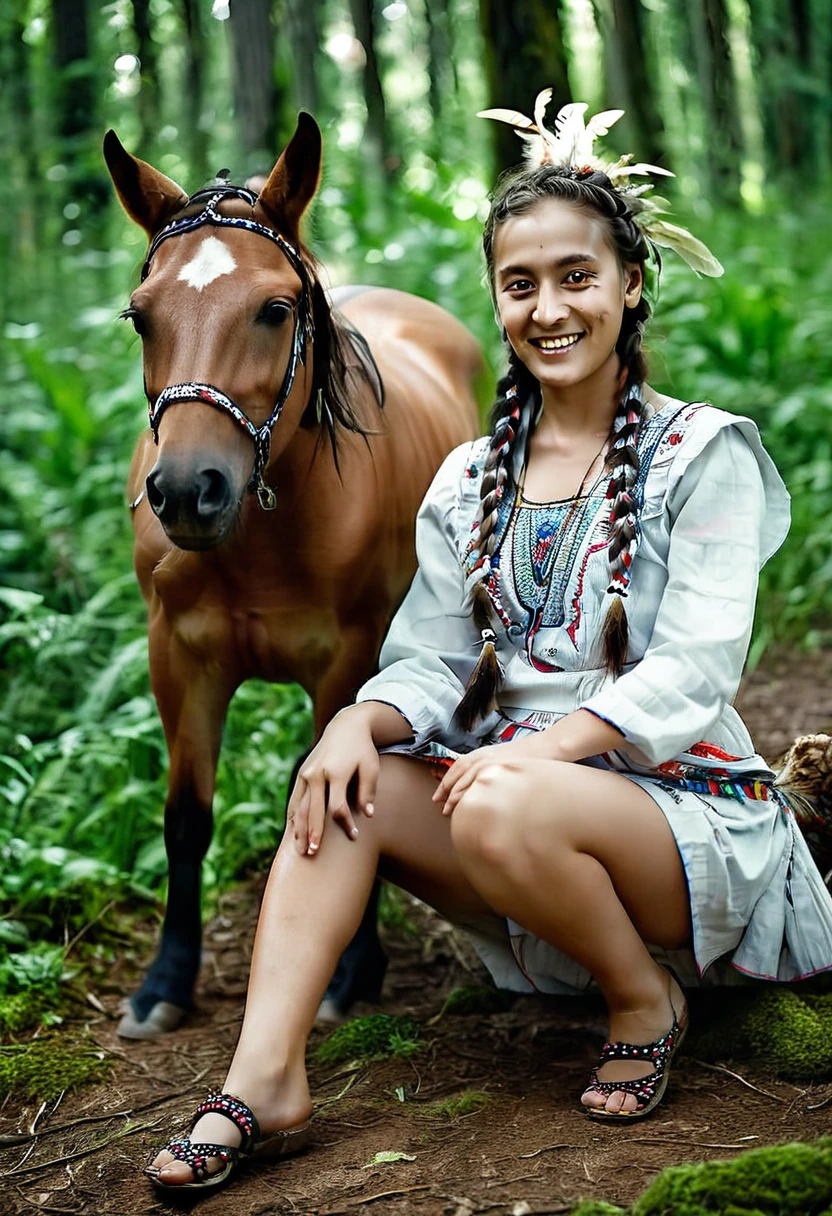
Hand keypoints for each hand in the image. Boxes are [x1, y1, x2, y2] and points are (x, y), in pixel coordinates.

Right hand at [286, 707, 379, 855]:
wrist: (346, 726)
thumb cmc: (362, 749)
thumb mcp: (371, 767)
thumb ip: (367, 791)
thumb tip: (367, 815)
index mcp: (335, 772)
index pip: (337, 806)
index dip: (345, 824)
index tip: (354, 836)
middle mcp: (317, 773)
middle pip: (312, 810)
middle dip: (313, 833)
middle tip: (313, 853)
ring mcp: (306, 774)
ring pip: (299, 807)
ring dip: (299, 829)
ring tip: (300, 850)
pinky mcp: (301, 775)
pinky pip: (294, 800)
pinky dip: (293, 817)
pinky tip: (293, 833)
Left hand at [432, 733, 561, 815]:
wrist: (549, 746)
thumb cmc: (529, 755)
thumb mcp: (503, 758)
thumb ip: (489, 769)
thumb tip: (479, 785)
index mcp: (483, 754)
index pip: (457, 768)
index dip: (446, 783)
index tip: (438, 796)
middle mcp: (484, 757)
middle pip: (458, 775)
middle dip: (446, 792)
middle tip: (441, 807)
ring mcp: (492, 764)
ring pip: (466, 782)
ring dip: (455, 797)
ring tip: (449, 812)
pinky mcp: (501, 771)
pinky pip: (481, 786)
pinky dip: (471, 796)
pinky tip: (468, 808)